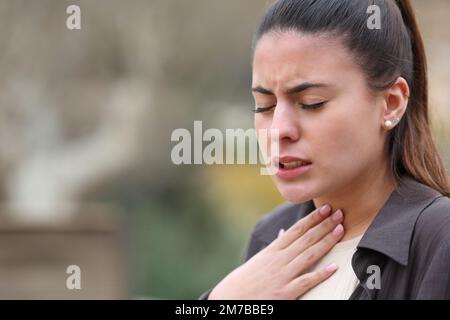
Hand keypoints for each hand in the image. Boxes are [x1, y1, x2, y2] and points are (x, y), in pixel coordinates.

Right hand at [208, 205, 344, 299]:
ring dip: (326, 241)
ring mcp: (283, 275)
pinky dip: (321, 274)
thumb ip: (275, 246)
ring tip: (340, 230)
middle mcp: (279, 259)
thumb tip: (284, 232)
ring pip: (309, 255)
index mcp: (273, 250)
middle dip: (324, 225)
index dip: (312, 219)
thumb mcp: (259, 259)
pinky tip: (334, 267)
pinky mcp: (285, 292)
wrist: (232, 298)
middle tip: (340, 213)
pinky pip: (306, 281)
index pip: (296, 230)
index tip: (325, 209)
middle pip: (306, 239)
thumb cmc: (246, 279)